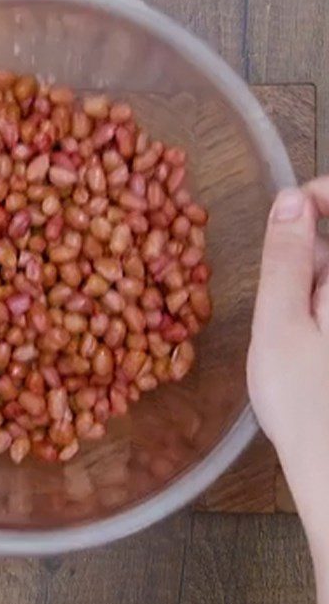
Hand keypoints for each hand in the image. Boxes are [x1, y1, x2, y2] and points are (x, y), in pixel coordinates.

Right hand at [247, 177, 328, 538]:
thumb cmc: (306, 406)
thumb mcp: (279, 324)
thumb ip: (285, 258)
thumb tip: (291, 200)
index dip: (322, 197)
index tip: (287, 212)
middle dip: (313, 252)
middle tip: (285, 299)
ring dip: (317, 282)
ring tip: (296, 331)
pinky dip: (324, 305)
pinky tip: (314, 340)